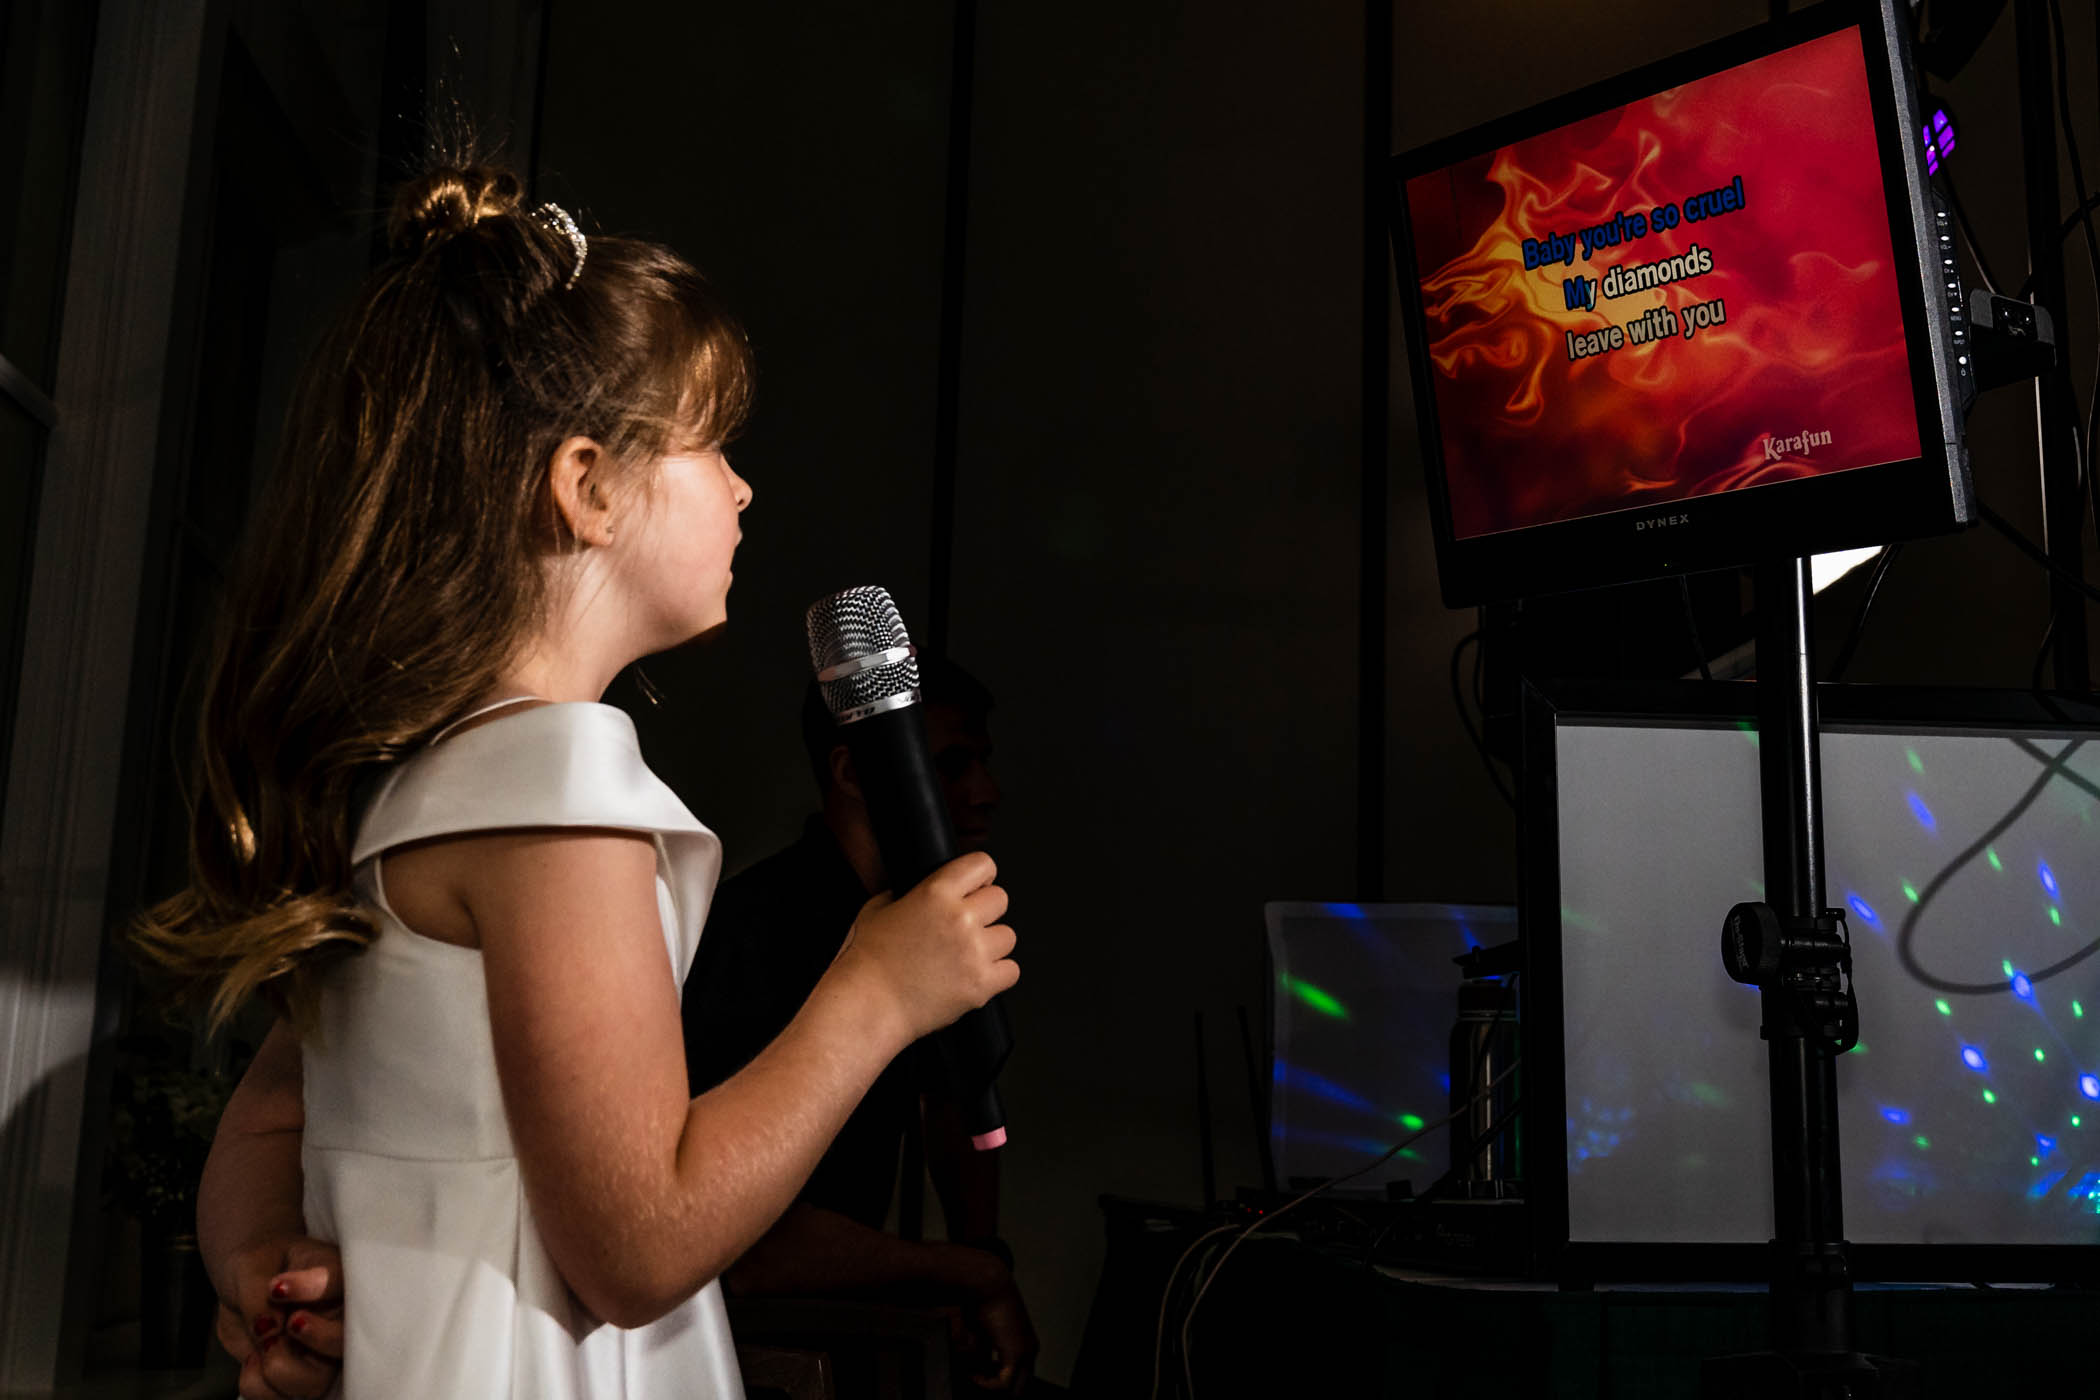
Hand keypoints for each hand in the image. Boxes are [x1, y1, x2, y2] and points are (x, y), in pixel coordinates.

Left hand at [213, 1235, 344, 1399]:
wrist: (247, 1283)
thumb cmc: (260, 1263)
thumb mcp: (251, 1267)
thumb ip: (258, 1296)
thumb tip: (268, 1331)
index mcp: (338, 1278)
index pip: (341, 1283)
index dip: (313, 1290)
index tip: (277, 1287)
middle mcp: (339, 1320)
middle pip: (347, 1343)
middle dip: (316, 1339)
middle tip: (289, 1324)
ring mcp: (321, 1353)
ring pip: (316, 1382)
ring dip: (279, 1370)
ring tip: (261, 1347)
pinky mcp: (298, 1375)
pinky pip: (283, 1397)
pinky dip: (258, 1386)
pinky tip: (252, 1361)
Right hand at [834, 851, 1017, 1041]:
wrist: (868, 1006)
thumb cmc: (867, 963)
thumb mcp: (877, 909)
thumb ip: (905, 894)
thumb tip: (920, 890)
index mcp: (935, 893)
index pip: (982, 864)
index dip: (981, 875)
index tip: (978, 886)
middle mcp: (960, 918)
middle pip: (1001, 899)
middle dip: (986, 911)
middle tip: (967, 926)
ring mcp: (974, 952)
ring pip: (1008, 936)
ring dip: (991, 945)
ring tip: (966, 956)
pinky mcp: (981, 984)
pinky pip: (1011, 971)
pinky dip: (997, 975)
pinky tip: (974, 976)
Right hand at [961, 1279, 1037, 1392]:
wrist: (988, 1285)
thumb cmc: (984, 1302)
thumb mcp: (985, 1333)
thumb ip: (984, 1353)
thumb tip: (975, 1370)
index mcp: (1026, 1343)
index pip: (1020, 1375)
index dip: (998, 1380)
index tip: (979, 1377)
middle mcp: (1030, 1350)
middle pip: (1020, 1386)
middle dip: (995, 1386)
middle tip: (977, 1380)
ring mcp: (1026, 1352)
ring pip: (1014, 1388)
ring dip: (990, 1385)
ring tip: (973, 1377)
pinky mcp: (1016, 1354)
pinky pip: (1004, 1384)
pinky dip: (987, 1384)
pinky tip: (974, 1374)